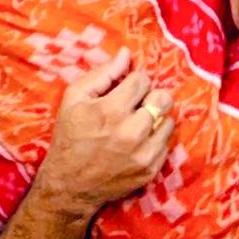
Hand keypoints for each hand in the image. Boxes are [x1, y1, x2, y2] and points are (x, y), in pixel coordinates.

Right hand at [37, 54, 178, 212]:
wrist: (70, 185)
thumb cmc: (70, 136)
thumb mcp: (74, 98)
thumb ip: (102, 74)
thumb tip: (126, 53)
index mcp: (111, 110)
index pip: (142, 80)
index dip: (134, 81)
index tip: (126, 90)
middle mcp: (132, 132)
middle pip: (163, 99)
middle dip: (151, 96)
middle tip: (138, 104)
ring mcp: (144, 153)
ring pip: (169, 121)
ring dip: (156, 118)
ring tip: (138, 124)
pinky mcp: (151, 170)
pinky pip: (167, 144)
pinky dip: (156, 139)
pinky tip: (139, 141)